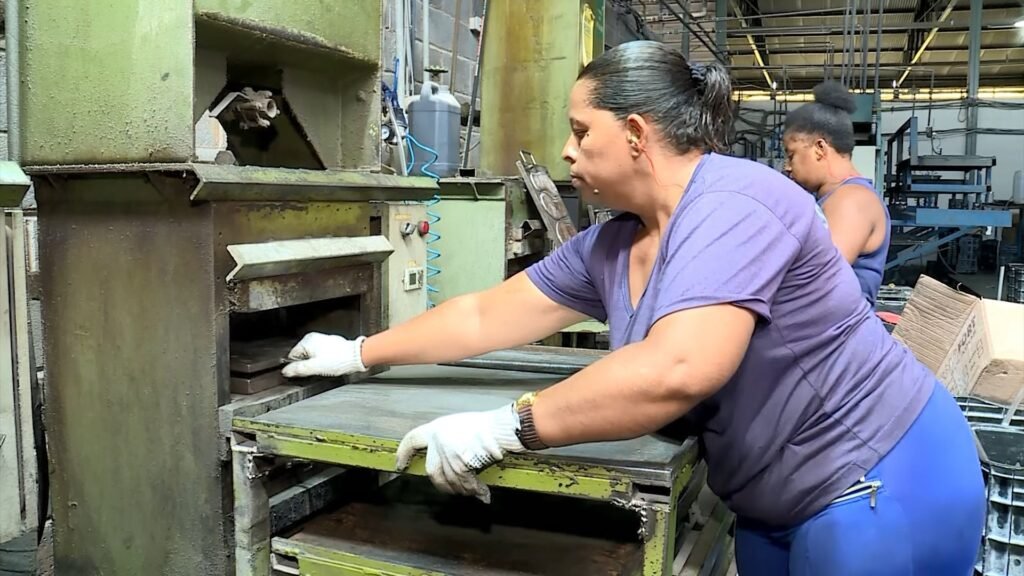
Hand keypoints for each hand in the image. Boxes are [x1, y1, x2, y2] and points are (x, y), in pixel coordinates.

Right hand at [281, 332, 366, 377]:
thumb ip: (298, 369)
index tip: (301, 372)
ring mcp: (322, 341)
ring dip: (315, 363)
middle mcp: (314, 338)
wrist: (356, 357)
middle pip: (302, 355)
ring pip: (312, 355)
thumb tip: (286, 371)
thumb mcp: (314, 367)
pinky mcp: (330, 345)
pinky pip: (321, 354)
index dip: (295, 366)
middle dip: (306, 364)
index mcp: (307, 341)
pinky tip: (329, 364)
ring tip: (324, 367)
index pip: (292, 355)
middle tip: (315, 370)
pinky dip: (323, 360)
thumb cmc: (338, 360)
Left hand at [395, 403, 525, 502]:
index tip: (401, 463)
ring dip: (461, 489)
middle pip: (432, 471)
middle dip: (442, 484)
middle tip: (450, 489)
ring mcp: (448, 454)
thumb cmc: (486, 425)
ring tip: (472, 491)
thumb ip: (449, 439)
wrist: (500, 428)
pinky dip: (475, 491)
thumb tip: (449, 458)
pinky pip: (465, 484)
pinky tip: (482, 494)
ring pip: (450, 481)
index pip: (412, 440)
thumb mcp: (460, 425)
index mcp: (436, 428)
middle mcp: (438, 441)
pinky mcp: (460, 465)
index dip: (404, 453)